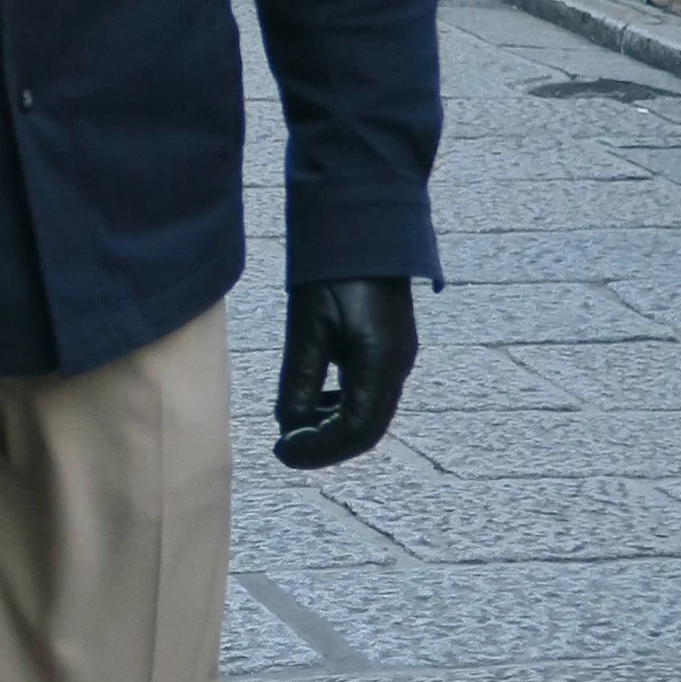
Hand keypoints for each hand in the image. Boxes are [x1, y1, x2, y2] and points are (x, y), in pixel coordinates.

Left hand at [274, 278, 416, 468]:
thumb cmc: (331, 275)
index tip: (281, 449)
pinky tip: (316, 401)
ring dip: (334, 428)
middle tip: (285, 450)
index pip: (353, 430)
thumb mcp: (308, 329)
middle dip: (325, 446)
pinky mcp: (392, 348)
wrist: (363, 231)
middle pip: (366, 430)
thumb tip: (288, 425)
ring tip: (296, 428)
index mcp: (379, 364)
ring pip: (371, 414)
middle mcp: (397, 367)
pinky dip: (343, 407)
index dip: (317, 448)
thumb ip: (300, 381)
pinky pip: (372, 394)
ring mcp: (399, 358)